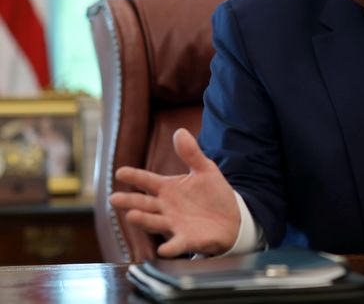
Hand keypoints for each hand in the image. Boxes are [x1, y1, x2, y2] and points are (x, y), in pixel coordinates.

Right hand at [109, 128, 240, 256]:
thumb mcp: (205, 169)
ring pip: (154, 222)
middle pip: (144, 203)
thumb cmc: (212, 193)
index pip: (147, 180)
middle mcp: (165, 207)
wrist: (232, 217)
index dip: (134, 176)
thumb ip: (191, 153)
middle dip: (129, 201)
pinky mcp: (186, 240)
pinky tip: (164, 249)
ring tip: (132, 215)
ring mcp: (174, 224)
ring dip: (143, 220)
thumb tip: (180, 131)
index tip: (120, 172)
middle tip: (114, 198)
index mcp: (168, 188)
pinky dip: (170, 247)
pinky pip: (176, 244)